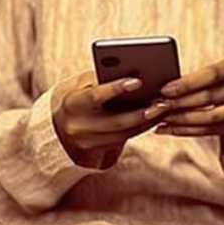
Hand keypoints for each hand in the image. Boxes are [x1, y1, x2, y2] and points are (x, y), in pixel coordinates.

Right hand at [53, 70, 169, 167]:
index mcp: (72, 104)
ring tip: (165, 109)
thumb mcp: (83, 83)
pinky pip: (124, 141)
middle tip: (164, 102)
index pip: (95, 96)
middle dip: (142, 112)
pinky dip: (141, 129)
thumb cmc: (79, 95)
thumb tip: (134, 72)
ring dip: (147, 122)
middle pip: (116, 121)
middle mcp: (78, 126)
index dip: (116, 88)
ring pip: (124, 134)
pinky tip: (155, 118)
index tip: (138, 81)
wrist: (58, 126)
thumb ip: (103, 78)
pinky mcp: (97, 151)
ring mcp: (88, 142)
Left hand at [157, 57, 223, 170]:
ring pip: (206, 118)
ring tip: (160, 118)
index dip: (186, 83)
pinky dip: (186, 131)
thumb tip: (166, 87)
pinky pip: (208, 131)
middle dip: (178, 103)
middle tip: (155, 106)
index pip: (211, 75)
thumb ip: (203, 76)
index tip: (165, 89)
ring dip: (179, 119)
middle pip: (206, 98)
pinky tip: (169, 129)